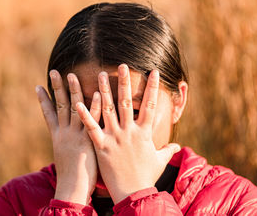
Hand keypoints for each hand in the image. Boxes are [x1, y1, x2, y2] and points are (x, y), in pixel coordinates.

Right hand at [35, 70, 99, 204]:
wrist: (72, 190)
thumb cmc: (71, 178)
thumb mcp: (66, 159)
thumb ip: (68, 147)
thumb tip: (69, 143)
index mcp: (57, 137)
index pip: (48, 114)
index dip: (43, 99)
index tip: (38, 86)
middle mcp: (64, 133)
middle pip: (59, 105)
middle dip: (56, 87)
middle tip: (54, 70)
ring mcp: (75, 135)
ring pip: (73, 108)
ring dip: (73, 90)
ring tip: (70, 74)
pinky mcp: (88, 140)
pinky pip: (91, 120)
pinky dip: (93, 106)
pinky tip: (96, 93)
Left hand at [76, 64, 180, 203]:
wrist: (134, 193)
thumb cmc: (147, 176)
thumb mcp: (160, 161)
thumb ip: (168, 150)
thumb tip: (178, 146)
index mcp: (144, 132)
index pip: (150, 105)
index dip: (152, 88)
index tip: (153, 72)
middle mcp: (129, 131)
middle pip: (126, 102)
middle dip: (125, 82)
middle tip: (122, 64)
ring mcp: (115, 137)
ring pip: (108, 109)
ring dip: (104, 90)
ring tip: (100, 74)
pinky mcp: (102, 146)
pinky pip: (92, 128)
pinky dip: (85, 115)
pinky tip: (77, 102)